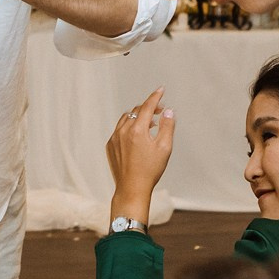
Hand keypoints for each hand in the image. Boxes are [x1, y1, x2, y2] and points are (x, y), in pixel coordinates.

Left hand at [105, 89, 173, 222]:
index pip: (147, 106)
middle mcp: (123, 131)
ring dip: (138, 116)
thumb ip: (167, 126)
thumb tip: (168, 111)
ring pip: (126, 118)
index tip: (161, 90)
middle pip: (137, 111)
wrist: (132, 188)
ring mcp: (114, 138)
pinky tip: (138, 136)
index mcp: (137, 130)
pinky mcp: (110, 146)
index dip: (155, 96)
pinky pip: (119, 129)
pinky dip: (129, 126)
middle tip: (161, 111)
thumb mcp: (164, 148)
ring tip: (151, 123)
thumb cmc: (150, 170)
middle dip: (149, 108)